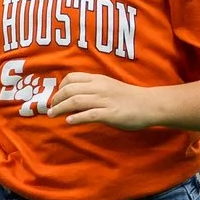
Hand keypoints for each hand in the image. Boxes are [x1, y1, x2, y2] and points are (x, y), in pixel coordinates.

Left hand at [46, 72, 161, 129]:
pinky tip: (69, 121)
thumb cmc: (129, 97)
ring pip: (76, 101)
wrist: (150, 104)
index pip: (72, 78)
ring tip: (53, 115)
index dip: (60, 87)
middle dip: (56, 99)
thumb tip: (75, 96)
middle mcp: (99, 88)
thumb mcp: (109, 87)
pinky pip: (90, 114)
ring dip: (61, 108)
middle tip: (50, 109)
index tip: (56, 97)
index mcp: (98, 79)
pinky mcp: (110, 114)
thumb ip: (94, 89)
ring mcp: (105, 100)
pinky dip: (77, 118)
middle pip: (70, 90)